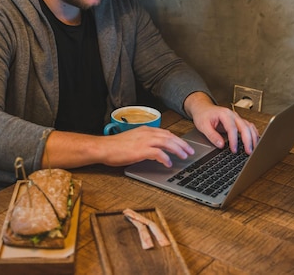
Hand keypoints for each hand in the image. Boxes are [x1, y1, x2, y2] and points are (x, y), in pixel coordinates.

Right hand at [44, 126, 194, 168]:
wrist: (103, 147)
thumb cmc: (115, 146)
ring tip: (184, 156)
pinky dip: (165, 158)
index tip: (184, 144)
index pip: (166, 133)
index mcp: (145, 130)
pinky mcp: (140, 150)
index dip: (177, 139)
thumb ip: (145, 142)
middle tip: (190, 151)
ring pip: (167, 143)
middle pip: (170, 137)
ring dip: (177, 150)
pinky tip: (169, 163)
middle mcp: (147, 133)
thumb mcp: (133, 140)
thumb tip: (156, 150)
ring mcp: (144, 141)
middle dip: (182, 144)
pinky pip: (158, 153)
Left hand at [184, 92, 259, 153]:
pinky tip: (254, 141)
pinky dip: (253, 134)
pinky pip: (249, 127)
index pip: (232, 128)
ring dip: (253, 138)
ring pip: (249, 127)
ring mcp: (237, 118)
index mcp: (224, 114)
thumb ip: (212, 135)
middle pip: (245, 127)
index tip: (234, 150)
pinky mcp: (238, 121)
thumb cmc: (202, 115)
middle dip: (248, 140)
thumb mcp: (203, 126)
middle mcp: (233, 115)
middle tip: (248, 152)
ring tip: (254, 149)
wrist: (203, 108)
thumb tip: (221, 145)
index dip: (234, 140)